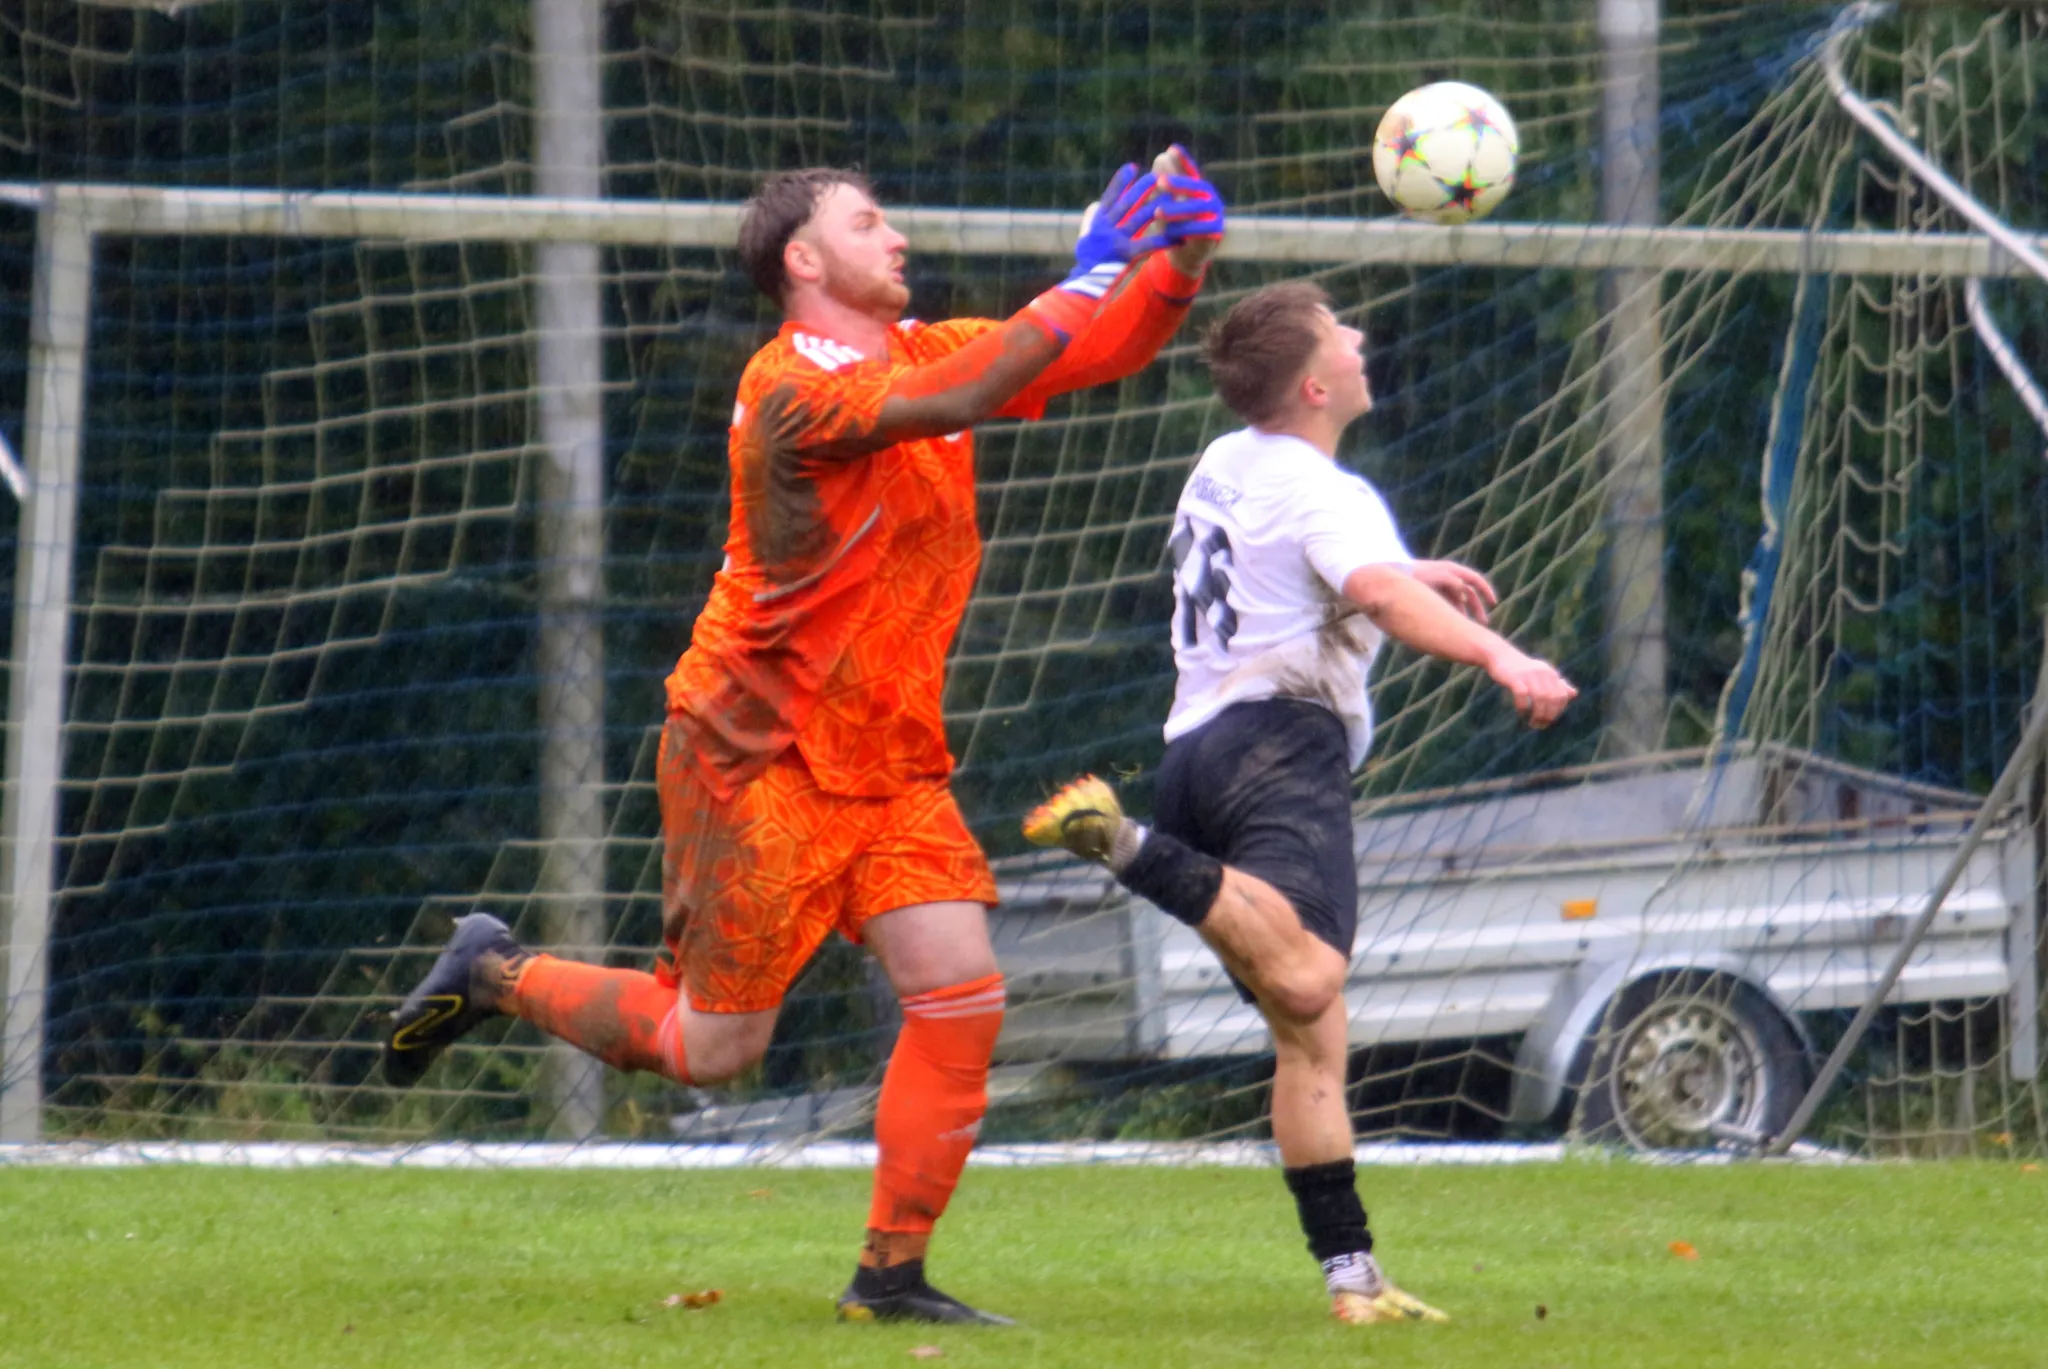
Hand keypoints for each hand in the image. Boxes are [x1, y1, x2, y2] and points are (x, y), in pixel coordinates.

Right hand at [1062, 163, 1167, 299]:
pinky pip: (1150, 244)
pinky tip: (1179, 236)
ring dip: (1157, 205)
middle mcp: (1106, 227)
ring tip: (1171, 196)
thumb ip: (1091, 219)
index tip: (1132, 167)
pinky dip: (1165, 240)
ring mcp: (1116, 240)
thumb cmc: (1085, 262)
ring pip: (1141, 217)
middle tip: (1157, 176)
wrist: (1082, 285)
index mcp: (1097, 222)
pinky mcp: (1126, 255)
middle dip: (1143, 188)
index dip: (1121, 181)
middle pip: (1128, 202)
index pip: (1110, 196)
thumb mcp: (1084, 237)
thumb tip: (1097, 204)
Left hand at [1150, 144, 1225, 271]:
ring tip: (1157, 212)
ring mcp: (1215, 214)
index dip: (1182, 160)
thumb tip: (1161, 157)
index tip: (1171, 149)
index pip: (1190, 170)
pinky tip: (1168, 232)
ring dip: (1177, 210)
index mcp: (1197, 187)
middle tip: (1159, 181)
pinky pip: (1201, 231)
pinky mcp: (1216, 233)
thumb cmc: (1176, 222)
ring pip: (1197, 209)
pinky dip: (1185, 231)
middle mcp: (1209, 197)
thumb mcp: (1167, 203)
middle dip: (1178, 183)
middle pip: (1196, 187)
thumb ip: (1164, 183)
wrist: (1187, 253)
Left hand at [1409, 559, 1496, 624]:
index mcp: (1452, 570)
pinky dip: (1452, 613)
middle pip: (1469, 593)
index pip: (1475, 580)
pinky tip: (1451, 625)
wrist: (1390, 573)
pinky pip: (1447, 603)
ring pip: (1458, 601)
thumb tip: (1464, 593)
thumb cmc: (1413, 574)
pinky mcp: (1432, 592)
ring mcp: (1440, 585)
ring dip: (1465, 613)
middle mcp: (1448, 577)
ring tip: (1468, 628)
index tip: (1494, 603)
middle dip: (1477, 608)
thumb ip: (1450, 581)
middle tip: (1484, 623)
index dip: (1486, 591)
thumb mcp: (1434, 577)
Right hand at [1485, 646, 1577, 728]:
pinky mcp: (1515, 678)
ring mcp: (1529, 675)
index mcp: (1551, 673)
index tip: (1549, 719)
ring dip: (1537, 714)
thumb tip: (1574, 693)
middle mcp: (1542, 673)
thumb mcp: (1543, 674)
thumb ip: (1558, 684)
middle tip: (1540, 725)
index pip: (1562, 696)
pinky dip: (1523, 707)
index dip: (1558, 711)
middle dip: (1548, 715)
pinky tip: (1521, 713)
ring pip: (1540, 698)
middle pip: (1552, 699)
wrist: (1500, 655)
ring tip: (1532, 723)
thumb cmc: (1522, 669)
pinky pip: (1522, 695)